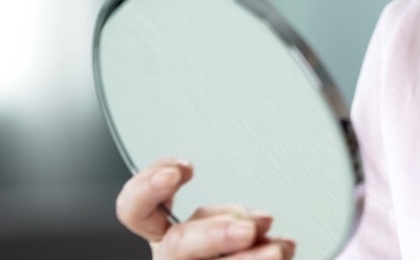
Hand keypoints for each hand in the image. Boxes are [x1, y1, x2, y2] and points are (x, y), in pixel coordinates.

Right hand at [115, 158, 295, 259]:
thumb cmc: (232, 248)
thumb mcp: (226, 224)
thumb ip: (232, 216)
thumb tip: (257, 221)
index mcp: (168, 234)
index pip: (136, 209)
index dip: (148, 187)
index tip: (185, 169)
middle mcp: (173, 256)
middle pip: (177, 244)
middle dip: (214, 233)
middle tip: (246, 229)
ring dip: (248, 257)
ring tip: (276, 250)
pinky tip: (283, 255)